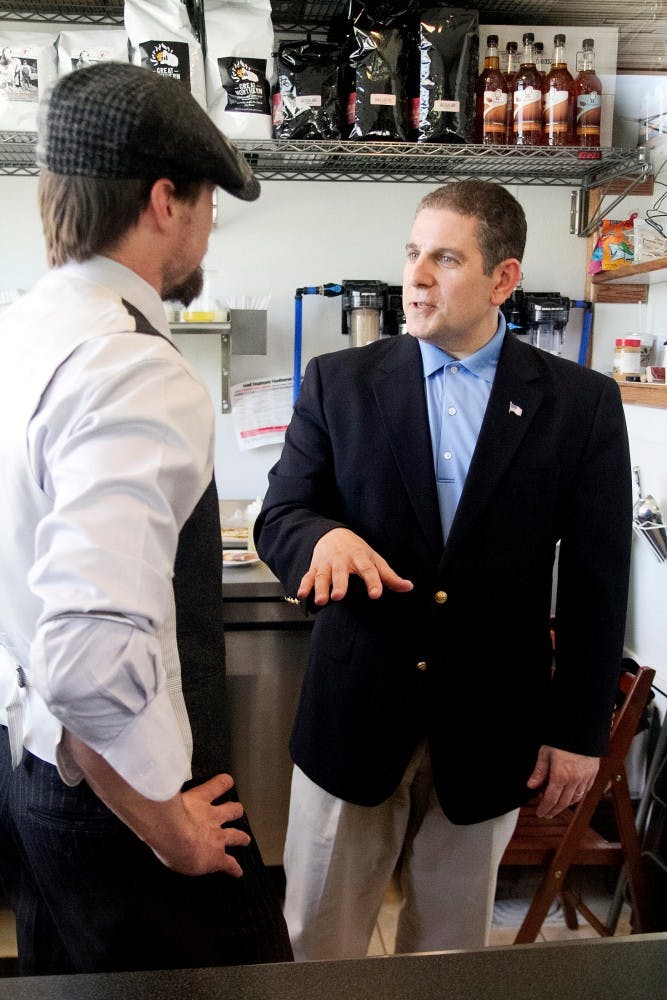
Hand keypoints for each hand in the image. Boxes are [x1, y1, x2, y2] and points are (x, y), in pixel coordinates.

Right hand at [62, 731, 250, 877]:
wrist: (176, 837)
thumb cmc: (164, 816)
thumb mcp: (155, 790)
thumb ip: (142, 773)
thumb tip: (120, 758)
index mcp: (198, 800)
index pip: (215, 786)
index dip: (222, 784)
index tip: (228, 780)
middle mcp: (211, 816)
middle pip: (230, 808)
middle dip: (234, 810)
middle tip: (239, 809)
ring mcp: (216, 836)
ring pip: (235, 834)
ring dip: (240, 836)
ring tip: (245, 839)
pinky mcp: (217, 857)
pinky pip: (230, 864)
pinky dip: (235, 868)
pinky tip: (238, 873)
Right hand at [297, 527, 413, 605]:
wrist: (333, 534)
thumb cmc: (357, 551)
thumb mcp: (374, 559)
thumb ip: (389, 576)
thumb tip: (408, 587)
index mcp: (360, 558)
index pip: (368, 570)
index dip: (373, 582)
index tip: (376, 594)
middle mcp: (342, 560)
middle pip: (341, 572)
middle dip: (339, 584)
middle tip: (339, 596)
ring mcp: (327, 564)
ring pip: (322, 576)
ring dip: (320, 588)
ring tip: (321, 600)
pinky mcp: (314, 567)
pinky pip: (308, 576)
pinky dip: (304, 585)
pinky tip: (301, 595)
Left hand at [526, 745, 598, 817]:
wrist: (582, 730)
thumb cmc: (563, 739)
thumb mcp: (545, 752)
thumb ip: (539, 771)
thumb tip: (531, 785)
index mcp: (561, 775)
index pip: (551, 799)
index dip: (544, 808)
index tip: (540, 813)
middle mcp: (574, 780)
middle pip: (563, 803)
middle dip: (554, 811)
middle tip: (547, 814)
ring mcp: (585, 778)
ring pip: (575, 799)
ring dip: (565, 805)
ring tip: (557, 807)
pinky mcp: (593, 774)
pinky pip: (585, 791)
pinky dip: (577, 797)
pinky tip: (571, 797)